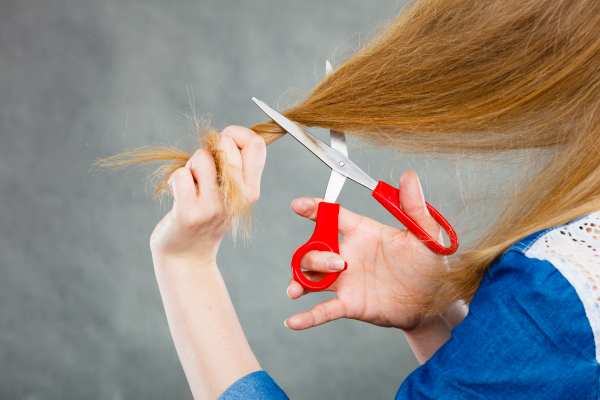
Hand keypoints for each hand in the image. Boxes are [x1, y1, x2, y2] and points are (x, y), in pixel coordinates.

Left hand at [149, 126, 266, 263]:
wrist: (187, 257)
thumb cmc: (205, 217)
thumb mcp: (230, 194)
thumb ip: (234, 167)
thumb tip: (229, 135)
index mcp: (251, 190)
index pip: (256, 144)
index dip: (237, 133)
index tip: (224, 144)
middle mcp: (238, 198)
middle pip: (227, 144)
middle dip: (209, 148)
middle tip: (203, 169)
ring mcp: (214, 206)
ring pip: (202, 157)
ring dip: (190, 166)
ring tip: (191, 185)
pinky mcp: (190, 212)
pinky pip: (181, 175)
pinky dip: (175, 181)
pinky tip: (179, 197)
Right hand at [285, 171, 448, 331]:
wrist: (434, 301)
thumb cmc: (429, 264)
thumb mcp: (426, 234)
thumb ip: (414, 207)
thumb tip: (409, 176)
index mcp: (363, 233)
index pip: (331, 216)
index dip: (313, 208)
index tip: (298, 206)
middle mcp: (348, 254)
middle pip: (314, 247)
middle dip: (315, 254)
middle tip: (337, 263)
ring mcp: (346, 281)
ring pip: (310, 275)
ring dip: (301, 280)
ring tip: (298, 290)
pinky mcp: (349, 304)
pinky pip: (322, 311)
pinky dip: (306, 317)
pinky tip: (293, 322)